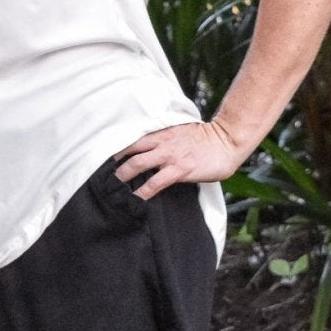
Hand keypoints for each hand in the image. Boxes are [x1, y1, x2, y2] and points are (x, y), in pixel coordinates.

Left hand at [114, 119, 251, 198]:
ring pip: (137, 164)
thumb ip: (166, 138)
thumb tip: (154, 149)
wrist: (226, 141)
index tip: (107, 159)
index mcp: (162, 132)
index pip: (133, 139)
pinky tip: (135, 199)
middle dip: (115, 164)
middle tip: (104, 175)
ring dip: (122, 176)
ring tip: (113, 188)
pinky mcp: (179, 170)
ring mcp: (169, 156)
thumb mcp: (182, 131)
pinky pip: (155, 183)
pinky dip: (142, 191)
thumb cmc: (207, 138)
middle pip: (129, 150)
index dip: (118, 149)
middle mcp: (162, 142)